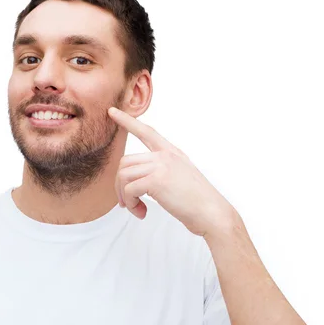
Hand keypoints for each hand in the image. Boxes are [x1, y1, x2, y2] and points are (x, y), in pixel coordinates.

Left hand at [108, 107, 236, 236]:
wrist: (212, 212)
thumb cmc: (197, 201)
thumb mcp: (181, 176)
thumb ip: (162, 171)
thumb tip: (139, 180)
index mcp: (171, 153)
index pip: (146, 132)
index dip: (128, 121)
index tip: (112, 112)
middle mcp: (165, 156)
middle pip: (125, 162)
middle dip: (119, 185)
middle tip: (127, 203)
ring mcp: (161, 166)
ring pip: (123, 176)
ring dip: (124, 196)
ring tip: (135, 209)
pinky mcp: (156, 181)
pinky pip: (129, 190)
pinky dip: (131, 204)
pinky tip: (142, 212)